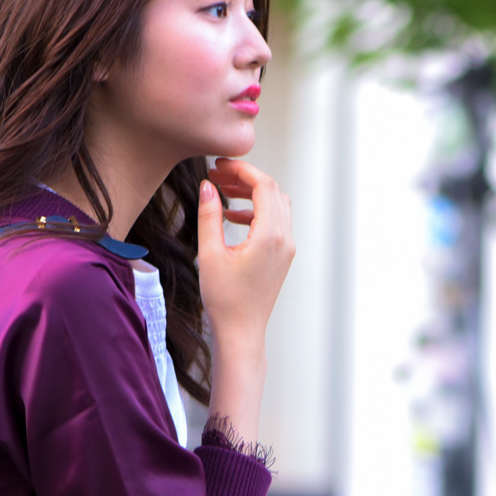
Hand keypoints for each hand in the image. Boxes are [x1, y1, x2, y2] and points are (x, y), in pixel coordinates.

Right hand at [196, 158, 294, 352]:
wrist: (241, 331)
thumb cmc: (225, 299)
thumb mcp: (210, 253)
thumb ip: (209, 214)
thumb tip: (208, 185)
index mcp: (270, 235)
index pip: (263, 185)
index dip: (241, 169)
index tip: (219, 164)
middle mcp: (285, 238)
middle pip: (272, 191)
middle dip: (245, 178)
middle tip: (217, 174)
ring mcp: (287, 247)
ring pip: (276, 204)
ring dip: (252, 193)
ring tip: (222, 190)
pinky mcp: (283, 255)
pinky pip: (276, 221)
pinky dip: (257, 211)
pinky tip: (232, 215)